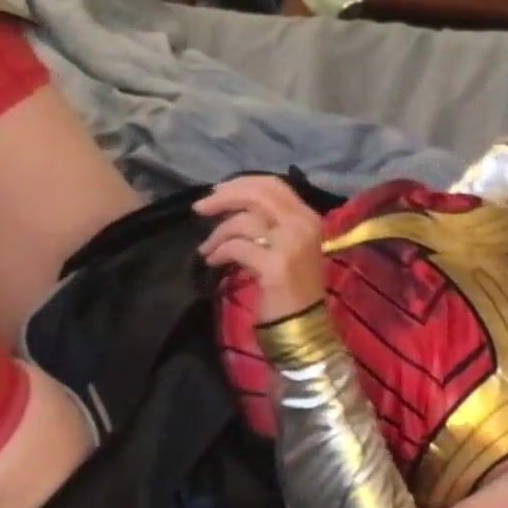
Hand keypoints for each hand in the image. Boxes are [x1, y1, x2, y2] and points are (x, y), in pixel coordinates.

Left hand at [193, 175, 326, 321]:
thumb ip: (270, 223)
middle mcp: (302, 224)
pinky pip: (237, 247)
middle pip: (257, 195)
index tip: (217, 191)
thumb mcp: (288, 246)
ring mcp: (290, 244)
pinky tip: (212, 262)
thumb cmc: (293, 288)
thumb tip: (232, 205)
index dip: (241, 183)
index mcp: (307, 217)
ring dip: (217, 234)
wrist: (304, 325)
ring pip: (243, 221)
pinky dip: (219, 252)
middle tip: (199, 208)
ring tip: (206, 249)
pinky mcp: (275, 265)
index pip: (273, 185)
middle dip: (224, 198)